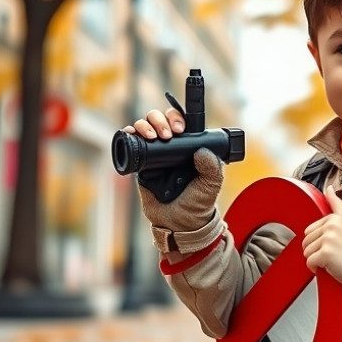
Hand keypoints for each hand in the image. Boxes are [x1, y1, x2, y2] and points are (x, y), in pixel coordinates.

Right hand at [123, 108, 221, 233]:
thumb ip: (212, 167)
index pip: (180, 122)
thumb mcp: (211, 184)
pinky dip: (128, 133)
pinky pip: (130, 143)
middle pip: (160, 120)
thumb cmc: (198, 203)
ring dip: (145, 125)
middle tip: (167, 135)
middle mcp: (170, 147)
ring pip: (144, 127)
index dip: (177, 118)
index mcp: (188, 147)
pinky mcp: (141, 165)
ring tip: (152, 136)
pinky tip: (132, 133)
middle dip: (160, 120)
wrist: (179, 223)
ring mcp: (154, 154)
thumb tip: (201, 150)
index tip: (180, 129)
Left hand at [302, 186, 341, 287]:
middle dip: (316, 250)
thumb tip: (329, 189)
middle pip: (307, 240)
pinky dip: (316, 269)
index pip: (311, 230)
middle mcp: (332, 225)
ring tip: (333, 260)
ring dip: (316, 260)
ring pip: (306, 251)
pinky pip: (309, 262)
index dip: (320, 241)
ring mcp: (329, 238)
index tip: (334, 245)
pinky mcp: (326, 253)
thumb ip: (337, 204)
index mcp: (335, 217)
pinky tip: (330, 267)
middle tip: (334, 254)